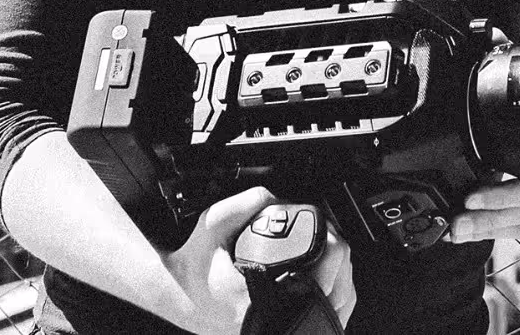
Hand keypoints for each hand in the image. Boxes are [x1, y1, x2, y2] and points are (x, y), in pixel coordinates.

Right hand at [160, 187, 355, 332]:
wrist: (179, 295)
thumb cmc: (194, 266)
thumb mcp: (212, 224)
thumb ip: (245, 204)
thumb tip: (278, 197)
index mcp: (256, 304)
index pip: (317, 282)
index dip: (330, 249)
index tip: (325, 228)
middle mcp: (270, 325)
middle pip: (335, 294)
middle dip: (338, 255)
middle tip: (327, 231)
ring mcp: (278, 331)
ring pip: (335, 309)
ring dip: (340, 274)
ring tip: (327, 249)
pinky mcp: (282, 330)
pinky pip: (327, 317)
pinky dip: (333, 292)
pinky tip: (325, 272)